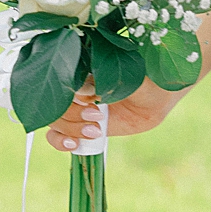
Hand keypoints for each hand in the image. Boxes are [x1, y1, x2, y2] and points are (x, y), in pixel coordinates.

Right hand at [45, 75, 173, 149]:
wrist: (155, 100)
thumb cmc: (147, 81)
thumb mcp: (133, 79)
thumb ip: (111, 83)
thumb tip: (83, 89)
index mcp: (84, 67)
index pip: (60, 79)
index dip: (71, 95)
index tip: (92, 101)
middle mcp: (76, 86)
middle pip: (55, 102)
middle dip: (72, 115)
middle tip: (98, 117)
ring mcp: (76, 106)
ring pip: (55, 119)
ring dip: (70, 129)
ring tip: (96, 130)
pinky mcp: (80, 124)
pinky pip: (58, 135)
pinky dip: (60, 141)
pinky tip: (74, 144)